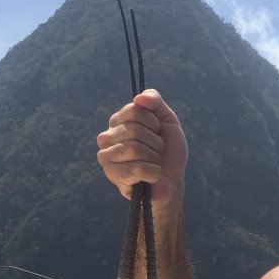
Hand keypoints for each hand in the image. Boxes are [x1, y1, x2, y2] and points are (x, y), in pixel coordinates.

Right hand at [96, 89, 187, 205]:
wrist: (172, 181)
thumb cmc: (168, 152)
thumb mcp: (167, 120)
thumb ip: (155, 101)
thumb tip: (139, 98)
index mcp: (117, 121)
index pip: (135, 110)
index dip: (154, 122)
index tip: (157, 132)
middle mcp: (106, 137)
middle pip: (134, 130)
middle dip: (155, 143)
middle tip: (157, 152)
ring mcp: (106, 157)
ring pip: (133, 149)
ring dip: (154, 158)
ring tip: (154, 163)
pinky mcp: (112, 175)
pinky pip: (136, 169)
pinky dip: (153, 172)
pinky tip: (151, 176)